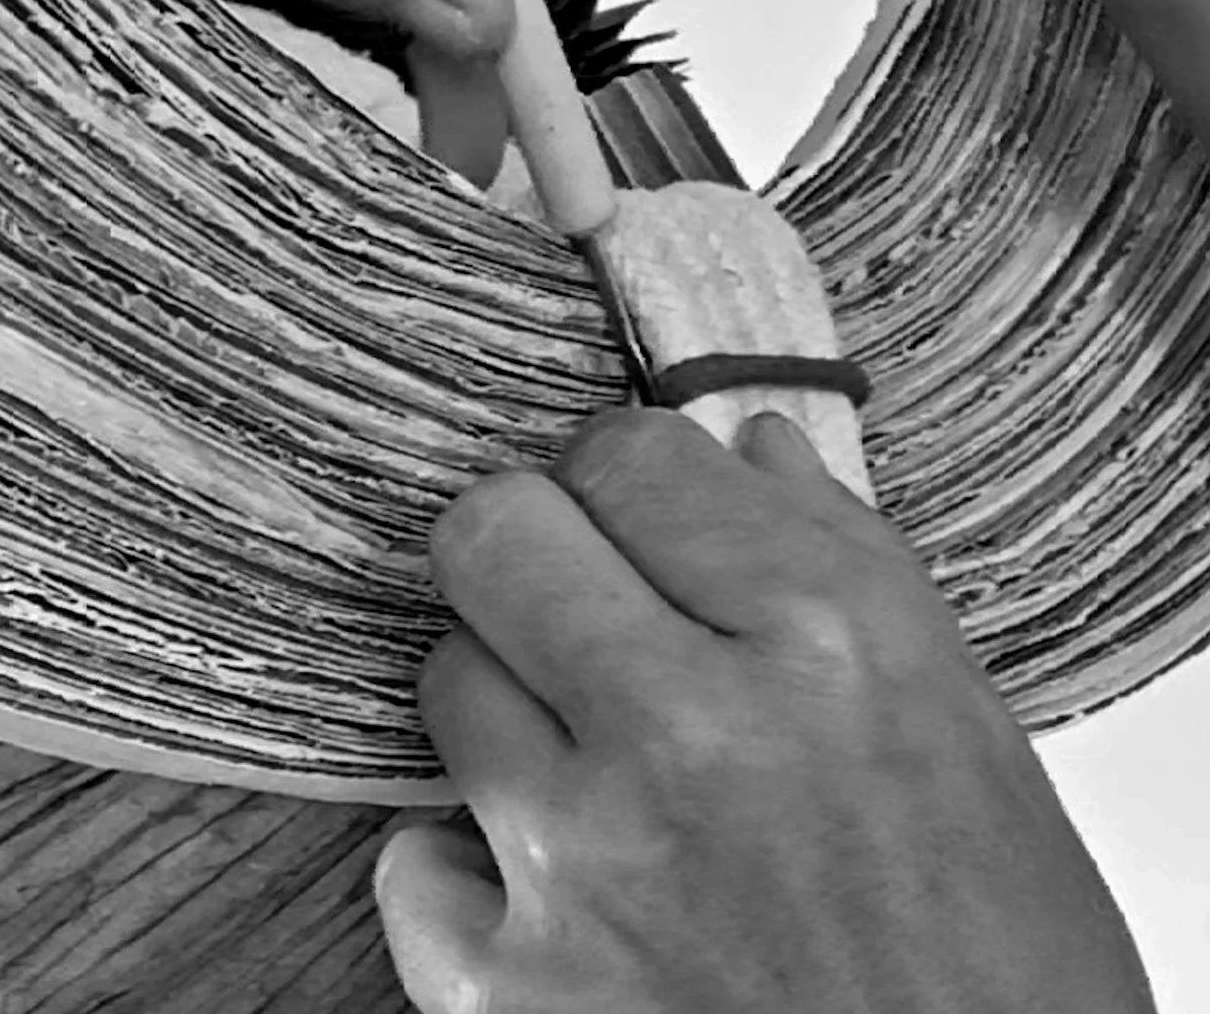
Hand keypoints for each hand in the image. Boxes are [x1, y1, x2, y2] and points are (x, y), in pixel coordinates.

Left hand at [380, 410, 1153, 1013]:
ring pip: (445, 677)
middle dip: (532, 549)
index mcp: (827, 645)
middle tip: (581, 606)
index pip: (626, 455)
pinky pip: (411, 857)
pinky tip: (561, 894)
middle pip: (490, 530)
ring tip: (599, 771)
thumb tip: (749, 448)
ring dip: (511, 707)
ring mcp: (582, 860)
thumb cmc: (996, 974)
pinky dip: (472, 871)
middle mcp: (690, 731)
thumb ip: (848, 567)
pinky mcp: (504, 987)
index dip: (628, 477)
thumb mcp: (971, 741)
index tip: (645, 515)